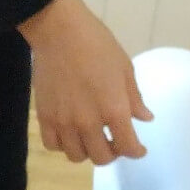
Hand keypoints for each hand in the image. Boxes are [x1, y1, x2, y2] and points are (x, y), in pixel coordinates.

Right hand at [18, 0, 152, 164]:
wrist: (59, 32)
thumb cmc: (98, 45)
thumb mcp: (125, 69)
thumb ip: (134, 98)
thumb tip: (144, 118)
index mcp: (114, 110)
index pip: (128, 147)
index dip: (136, 151)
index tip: (138, 148)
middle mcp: (88, 123)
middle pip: (101, 158)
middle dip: (112, 153)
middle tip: (114, 141)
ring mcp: (64, 122)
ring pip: (76, 156)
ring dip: (87, 151)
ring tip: (91, 138)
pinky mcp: (45, 117)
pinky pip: (53, 145)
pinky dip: (63, 144)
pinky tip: (69, 133)